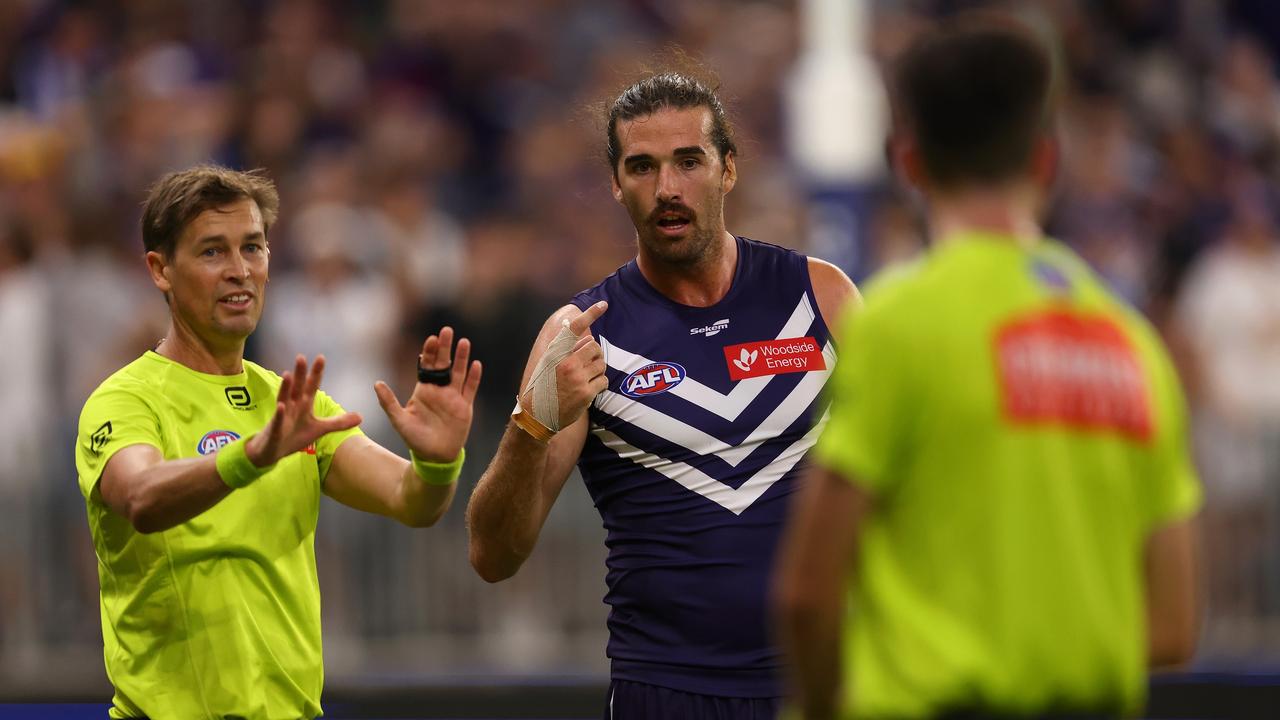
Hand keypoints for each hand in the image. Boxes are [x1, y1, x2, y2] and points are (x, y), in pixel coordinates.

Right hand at [247, 355, 361, 466]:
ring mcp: (282, 417)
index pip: (311, 386)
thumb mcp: (320, 429)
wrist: (272, 452)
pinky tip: (282, 406)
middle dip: (300, 374)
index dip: (316, 373)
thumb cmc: (294, 436)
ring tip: (288, 374)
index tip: (321, 358)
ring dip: (286, 388)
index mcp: (303, 405)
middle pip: (297, 388)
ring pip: (284, 399)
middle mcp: (292, 407)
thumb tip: (361, 417)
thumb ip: (338, 422)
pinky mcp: (275, 430)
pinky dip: (280, 414)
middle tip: (301, 357)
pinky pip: (278, 421)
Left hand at [375, 326, 481, 462]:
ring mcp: (453, 397)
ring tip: (464, 342)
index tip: (430, 339)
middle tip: (446, 330)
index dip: (429, 352)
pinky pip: (470, 389)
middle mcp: (439, 390)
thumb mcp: (398, 420)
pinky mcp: (465, 407)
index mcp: (423, 390)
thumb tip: (376, 383)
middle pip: (443, 364)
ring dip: (461, 357)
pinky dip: (473, 377)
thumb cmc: (414, 439)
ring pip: (458, 372)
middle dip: (445, 347)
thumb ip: (388, 402)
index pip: (427, 366)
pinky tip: (476, 364)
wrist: (434, 456)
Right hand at [521, 301, 608, 428]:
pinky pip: (603, 381)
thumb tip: (584, 334)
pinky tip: (588, 389)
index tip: (603, 304)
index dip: (590, 313)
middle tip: (588, 363)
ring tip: (585, 378)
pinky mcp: (586, 393)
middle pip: (595, 347)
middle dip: (595, 353)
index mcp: (556, 353)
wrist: (537, 415)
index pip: (574, 328)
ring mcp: (577, 379)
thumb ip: (564, 349)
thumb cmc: (543, 386)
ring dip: (597, 370)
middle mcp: (566, 363)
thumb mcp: (547, 363)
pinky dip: (599, 384)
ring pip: (601, 364)